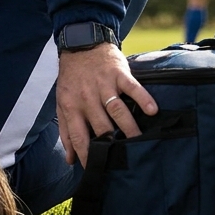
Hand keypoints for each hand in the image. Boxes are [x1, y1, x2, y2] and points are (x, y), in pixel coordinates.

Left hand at [56, 43, 158, 166]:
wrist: (80, 45)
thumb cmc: (71, 79)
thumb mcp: (61, 102)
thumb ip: (66, 131)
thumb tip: (70, 159)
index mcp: (71, 106)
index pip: (78, 136)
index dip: (86, 154)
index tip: (96, 169)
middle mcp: (86, 97)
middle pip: (101, 126)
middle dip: (112, 144)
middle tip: (124, 159)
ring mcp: (103, 85)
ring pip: (117, 110)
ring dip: (129, 127)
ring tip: (139, 141)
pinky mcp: (119, 74)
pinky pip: (133, 88)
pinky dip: (143, 99)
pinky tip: (152, 111)